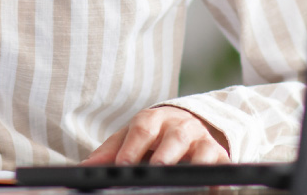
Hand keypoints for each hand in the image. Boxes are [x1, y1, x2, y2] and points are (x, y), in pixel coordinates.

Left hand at [82, 106, 228, 165]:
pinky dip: (220, 177)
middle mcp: (180, 126)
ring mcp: (201, 139)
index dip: (133, 147)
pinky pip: (223, 164)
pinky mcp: (219, 154)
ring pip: (202, 148)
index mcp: (154, 119)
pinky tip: (214, 189)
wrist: (186, 124)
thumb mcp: (129, 137)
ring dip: (195, 164)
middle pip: (175, 136)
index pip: (143, 129)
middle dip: (165, 154)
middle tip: (156, 170)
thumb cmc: (152, 135)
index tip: (123, 166)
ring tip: (183, 179)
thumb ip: (108, 153)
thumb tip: (83, 168)